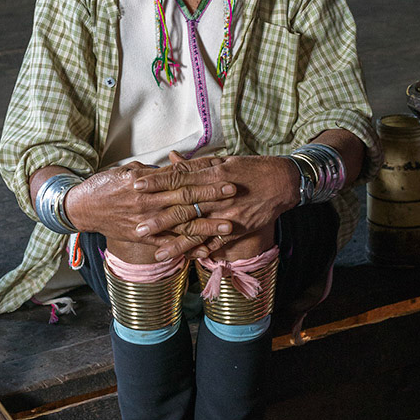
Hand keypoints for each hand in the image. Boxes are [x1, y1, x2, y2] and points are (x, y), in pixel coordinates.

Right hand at [59, 159, 236, 246]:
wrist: (81, 208)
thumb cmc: (106, 185)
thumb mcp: (129, 171)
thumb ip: (154, 172)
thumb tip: (176, 166)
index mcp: (146, 183)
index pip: (181, 178)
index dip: (204, 178)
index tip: (225, 175)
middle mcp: (148, 203)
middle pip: (186, 199)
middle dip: (212, 197)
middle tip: (235, 195)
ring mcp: (146, 223)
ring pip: (181, 224)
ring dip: (207, 226)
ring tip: (229, 226)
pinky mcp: (142, 238)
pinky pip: (168, 245)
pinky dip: (187, 248)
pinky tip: (206, 251)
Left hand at [132, 153, 298, 260]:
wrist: (282, 183)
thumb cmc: (251, 169)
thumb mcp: (223, 161)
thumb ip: (196, 165)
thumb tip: (172, 160)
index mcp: (213, 175)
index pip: (180, 179)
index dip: (157, 183)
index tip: (137, 185)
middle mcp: (219, 196)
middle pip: (185, 208)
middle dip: (160, 218)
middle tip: (138, 225)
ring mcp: (229, 215)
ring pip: (199, 231)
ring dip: (177, 243)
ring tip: (158, 253)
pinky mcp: (239, 229)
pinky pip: (218, 243)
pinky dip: (203, 251)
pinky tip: (188, 259)